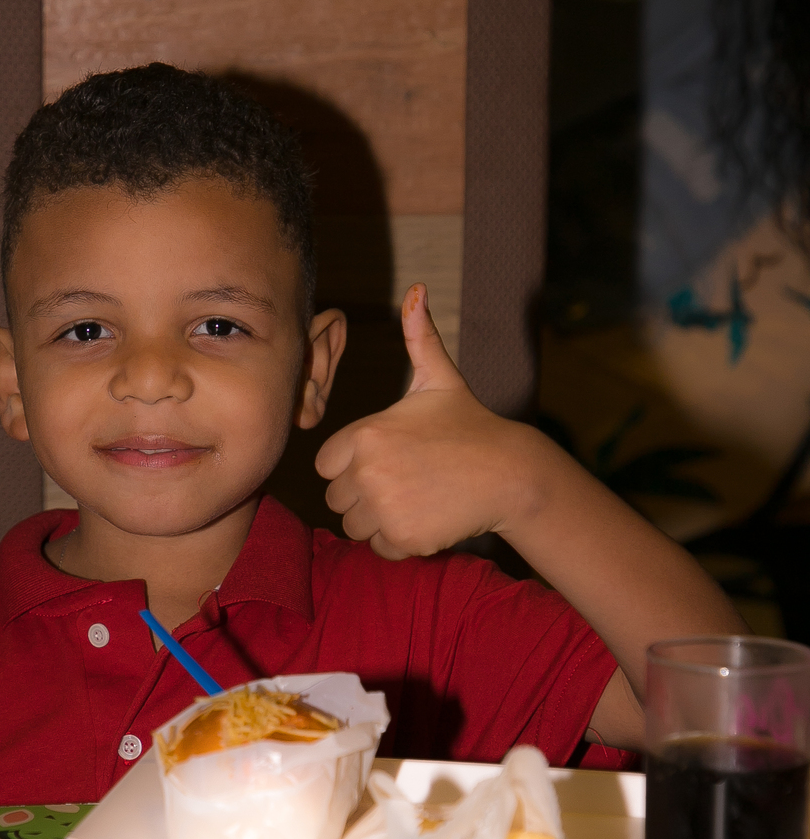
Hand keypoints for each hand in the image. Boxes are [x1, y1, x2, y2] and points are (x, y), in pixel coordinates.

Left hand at [315, 284, 536, 558]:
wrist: (511, 474)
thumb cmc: (470, 426)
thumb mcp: (439, 380)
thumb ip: (419, 338)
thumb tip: (417, 290)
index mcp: (363, 435)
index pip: (327, 464)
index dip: (353, 465)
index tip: (388, 459)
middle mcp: (367, 472)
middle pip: (338, 498)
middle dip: (364, 496)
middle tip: (407, 481)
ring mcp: (384, 508)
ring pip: (355, 527)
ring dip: (379, 520)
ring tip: (417, 498)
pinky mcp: (403, 538)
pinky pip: (379, 548)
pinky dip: (398, 542)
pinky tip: (427, 518)